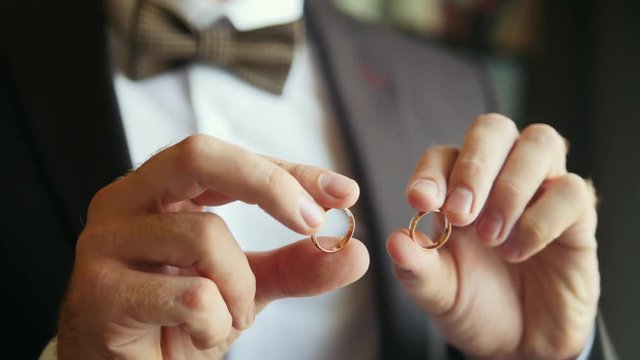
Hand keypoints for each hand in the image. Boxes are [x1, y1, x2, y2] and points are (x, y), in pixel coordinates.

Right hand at [57, 135, 368, 358]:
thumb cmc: (176, 318)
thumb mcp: (246, 285)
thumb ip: (295, 266)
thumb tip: (354, 252)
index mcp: (160, 189)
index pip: (228, 158)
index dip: (289, 171)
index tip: (343, 192)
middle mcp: (127, 202)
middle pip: (200, 155)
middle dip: (270, 184)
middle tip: (313, 223)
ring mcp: (107, 243)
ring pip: (206, 236)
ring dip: (241, 287)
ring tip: (232, 315)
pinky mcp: (101, 291)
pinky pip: (193, 296)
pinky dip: (217, 323)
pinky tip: (201, 334)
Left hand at [387, 114, 598, 358]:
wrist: (519, 341)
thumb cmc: (473, 304)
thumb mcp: (436, 291)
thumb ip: (415, 267)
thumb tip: (395, 240)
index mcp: (456, 189)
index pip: (443, 156)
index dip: (431, 172)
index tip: (421, 201)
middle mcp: (499, 178)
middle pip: (493, 129)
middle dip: (475, 166)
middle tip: (460, 214)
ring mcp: (540, 191)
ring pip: (540, 142)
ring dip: (510, 186)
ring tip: (492, 236)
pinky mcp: (576, 216)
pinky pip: (571, 190)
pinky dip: (541, 218)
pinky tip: (519, 250)